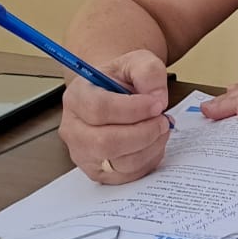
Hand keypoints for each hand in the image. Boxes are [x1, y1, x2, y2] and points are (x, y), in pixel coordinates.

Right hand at [57, 49, 171, 183]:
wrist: (115, 96)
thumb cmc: (122, 80)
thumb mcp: (137, 62)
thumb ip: (149, 72)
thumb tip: (157, 98)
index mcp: (77, 97)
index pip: (99, 109)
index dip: (133, 109)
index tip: (157, 104)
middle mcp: (73, 129)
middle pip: (106, 142)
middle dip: (144, 133)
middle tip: (164, 121)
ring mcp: (83, 154)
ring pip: (119, 163)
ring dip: (150, 147)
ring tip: (161, 129)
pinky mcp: (98, 172)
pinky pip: (126, 176)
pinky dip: (148, 161)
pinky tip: (153, 143)